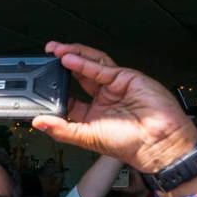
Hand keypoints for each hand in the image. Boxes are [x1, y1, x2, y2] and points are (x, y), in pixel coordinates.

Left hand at [32, 41, 196, 172]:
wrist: (157, 141)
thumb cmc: (130, 145)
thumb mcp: (86, 138)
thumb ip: (61, 129)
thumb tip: (38, 123)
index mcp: (93, 116)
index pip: (69, 99)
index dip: (55, 90)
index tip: (40, 85)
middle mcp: (103, 99)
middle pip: (78, 76)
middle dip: (61, 66)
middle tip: (45, 58)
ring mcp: (114, 86)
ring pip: (90, 65)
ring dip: (72, 55)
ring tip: (55, 51)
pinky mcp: (124, 77)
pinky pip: (101, 67)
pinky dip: (84, 62)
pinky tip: (69, 58)